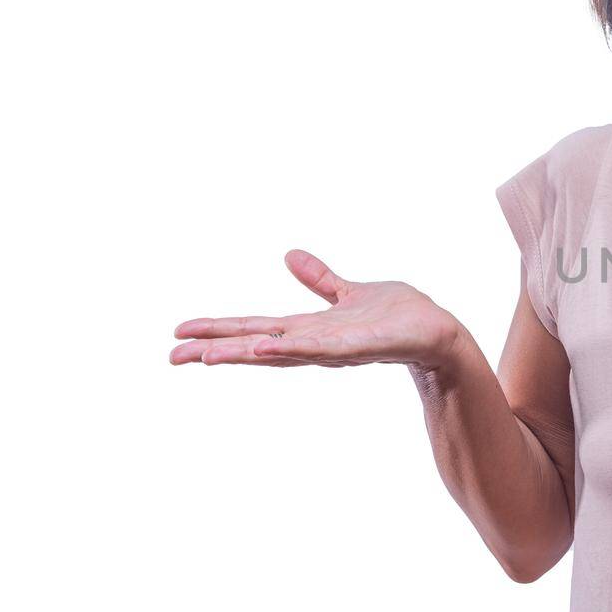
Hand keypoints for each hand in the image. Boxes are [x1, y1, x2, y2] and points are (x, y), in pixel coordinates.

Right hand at [169, 249, 464, 369]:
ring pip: (281, 352)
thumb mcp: (350, 293)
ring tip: (207, 356)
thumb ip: (319, 280)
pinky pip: (321, 349)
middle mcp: (314, 343)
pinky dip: (293, 349)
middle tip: (172, 356)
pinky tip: (266, 347)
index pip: (254, 329)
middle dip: (215, 350)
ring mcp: (334, 348)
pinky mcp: (359, 348)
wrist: (439, 333)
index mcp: (308, 330)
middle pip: (255, 346)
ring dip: (244, 353)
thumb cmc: (399, 317)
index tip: (179, 334)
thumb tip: (289, 255)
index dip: (218, 330)